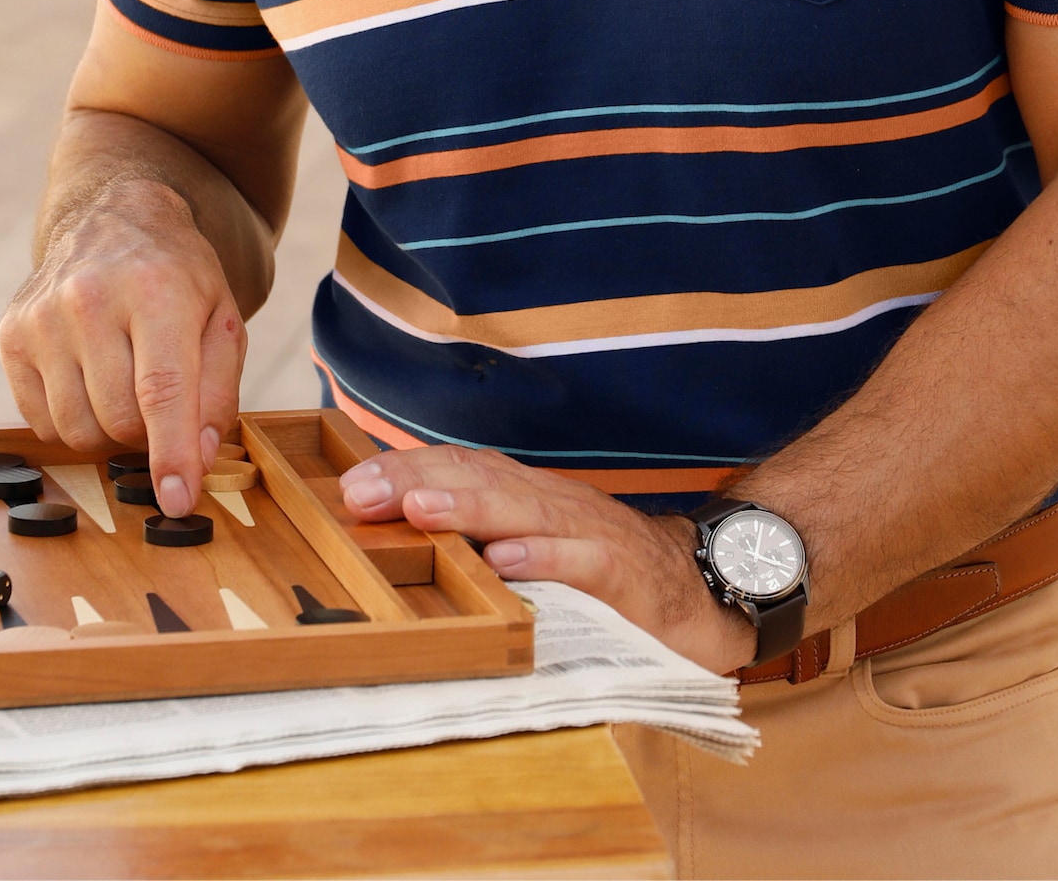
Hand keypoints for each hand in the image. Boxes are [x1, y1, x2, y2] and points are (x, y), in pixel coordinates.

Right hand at [0, 181, 242, 517]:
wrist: (115, 220)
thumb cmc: (178, 277)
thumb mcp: (220, 319)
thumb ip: (218, 392)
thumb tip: (196, 461)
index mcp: (156, 290)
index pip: (162, 392)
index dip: (171, 455)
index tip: (177, 502)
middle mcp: (91, 299)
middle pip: (120, 418)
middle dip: (148, 433)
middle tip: (160, 404)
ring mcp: (43, 317)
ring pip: (77, 429)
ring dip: (109, 430)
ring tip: (125, 386)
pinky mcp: (12, 335)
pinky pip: (43, 421)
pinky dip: (74, 419)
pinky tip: (90, 379)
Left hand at [339, 445, 756, 673]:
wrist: (707, 586)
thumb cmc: (610, 573)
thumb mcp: (541, 551)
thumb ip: (487, 542)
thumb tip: (405, 540)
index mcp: (530, 499)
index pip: (462, 471)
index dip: (407, 472)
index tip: (351, 488)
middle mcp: (555, 505)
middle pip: (481, 480)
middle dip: (417, 482)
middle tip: (361, 495)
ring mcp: (593, 534)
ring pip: (525, 512)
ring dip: (468, 509)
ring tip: (418, 511)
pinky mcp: (627, 575)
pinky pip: (585, 562)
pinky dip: (546, 558)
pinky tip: (508, 562)